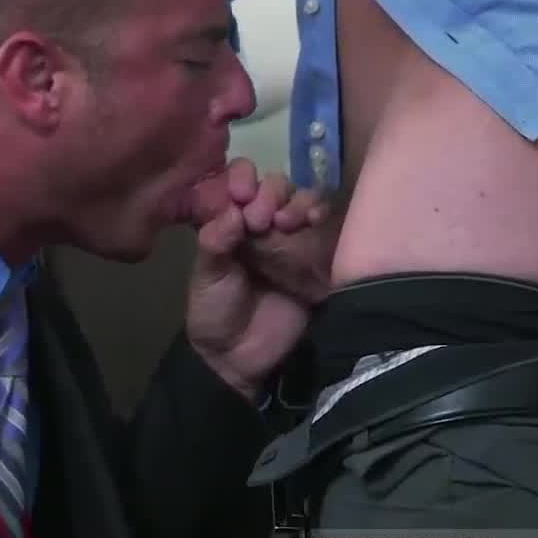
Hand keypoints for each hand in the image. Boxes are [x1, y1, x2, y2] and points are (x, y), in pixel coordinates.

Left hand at [183, 159, 330, 402]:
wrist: (239, 359)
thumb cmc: (215, 312)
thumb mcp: (207, 276)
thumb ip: (216, 242)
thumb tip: (233, 211)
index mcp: (233, 222)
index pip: (242, 181)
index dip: (243, 179)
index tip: (240, 195)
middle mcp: (264, 224)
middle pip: (277, 186)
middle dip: (271, 192)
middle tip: (260, 219)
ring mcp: (294, 240)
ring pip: (305, 201)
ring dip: (298, 202)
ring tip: (287, 222)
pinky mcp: (319, 259)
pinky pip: (329, 228)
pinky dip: (324, 216)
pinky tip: (315, 220)